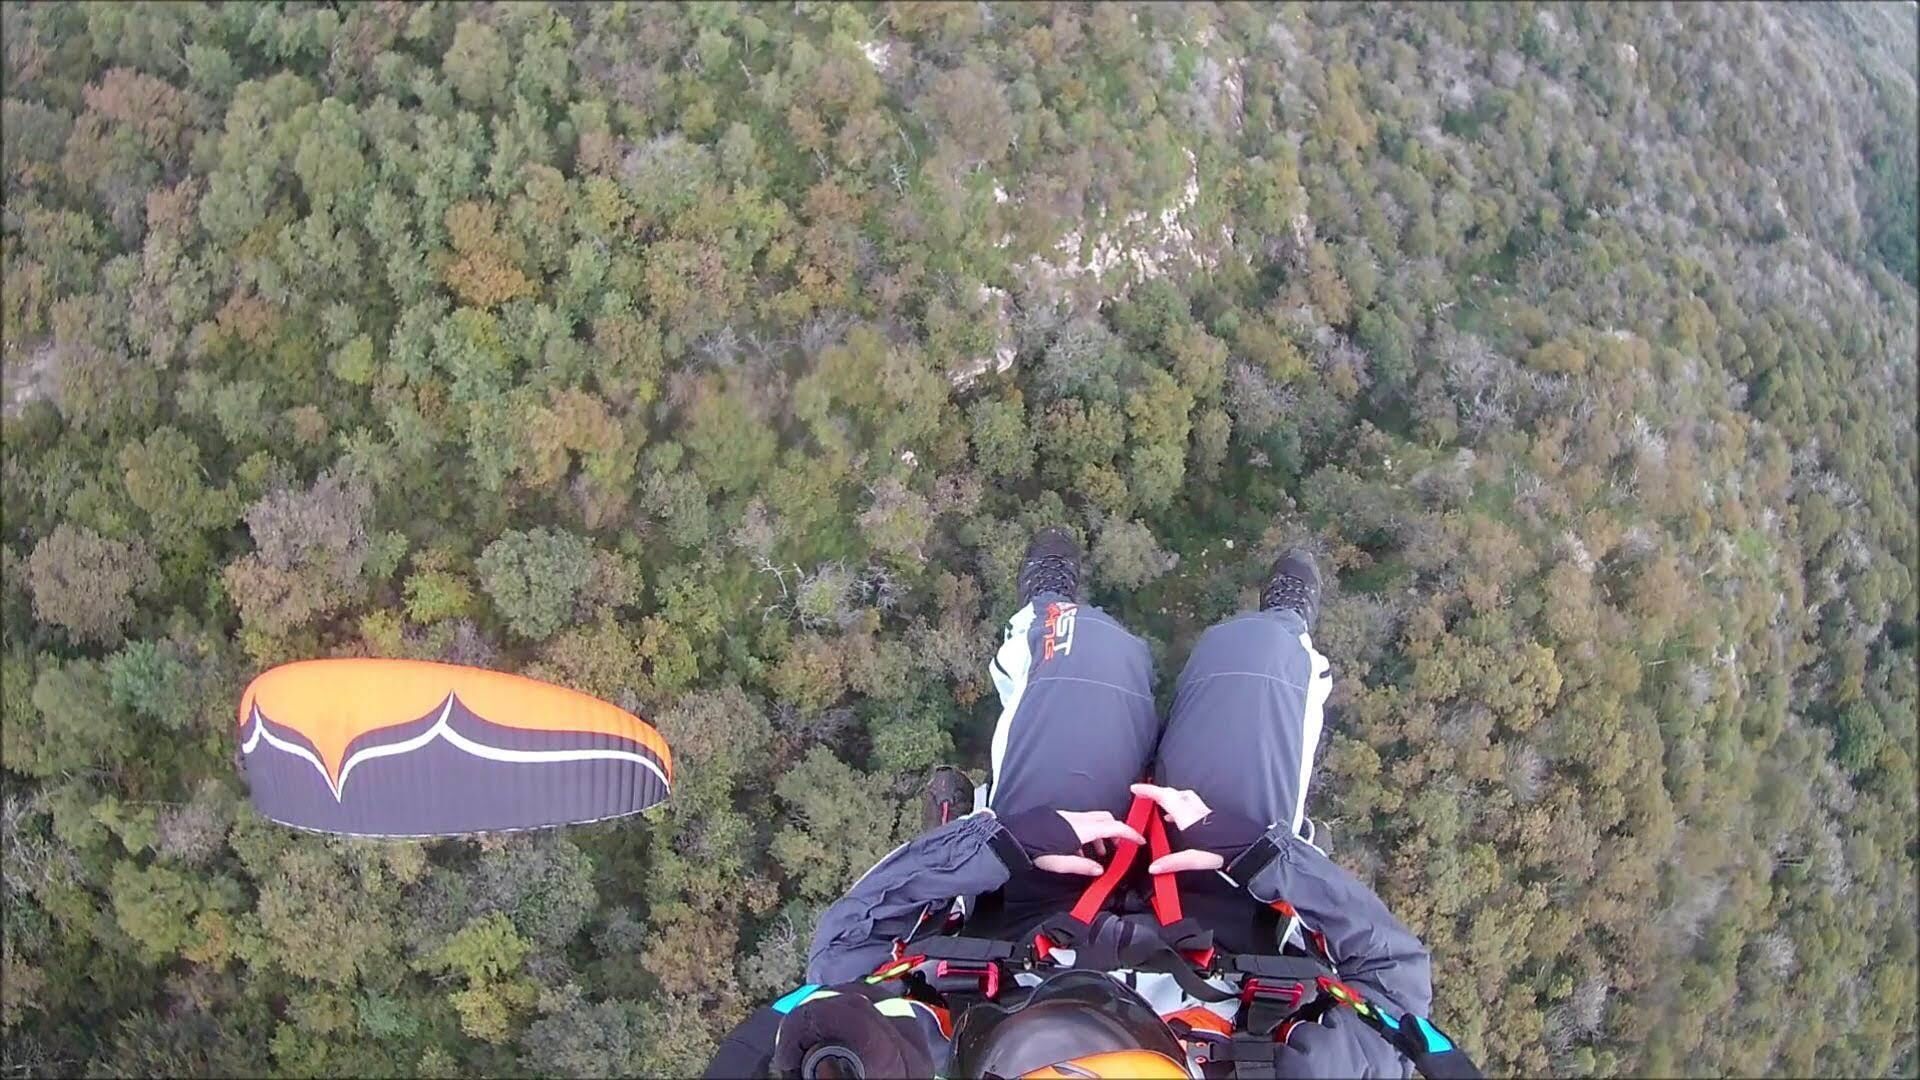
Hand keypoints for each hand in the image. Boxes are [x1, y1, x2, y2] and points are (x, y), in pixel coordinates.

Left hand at [1002, 809, 1146, 876]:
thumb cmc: (1035, 852)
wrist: (1012, 838)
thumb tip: (1100, 869)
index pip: (1112, 827)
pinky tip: (1078, 850)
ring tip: (1098, 854)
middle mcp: (1075, 819)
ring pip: (1092, 820)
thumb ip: (1083, 865)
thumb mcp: (1061, 864)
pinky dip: (1086, 833)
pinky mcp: (1057, 817)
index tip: (1139, 840)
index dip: (1129, 833)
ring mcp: (1066, 816)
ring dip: (1100, 834)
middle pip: (1105, 818)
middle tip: (1119, 847)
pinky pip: (1079, 822)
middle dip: (1116, 831)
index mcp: (1080, 830)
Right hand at [1131, 783, 1252, 874]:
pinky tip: (1182, 821)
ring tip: (1162, 810)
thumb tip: (1154, 868)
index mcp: (1189, 817)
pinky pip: (1193, 806)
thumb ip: (1173, 863)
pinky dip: (1183, 808)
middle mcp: (1197, 811)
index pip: (1165, 797)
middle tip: (1147, 798)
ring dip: (1173, 799)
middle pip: (1175, 794)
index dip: (1149, 791)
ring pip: (1186, 798)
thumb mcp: (1196, 860)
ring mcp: (1207, 812)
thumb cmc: (1224, 852)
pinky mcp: (1214, 818)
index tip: (1136, 788)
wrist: (1249, 849)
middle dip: (1159, 793)